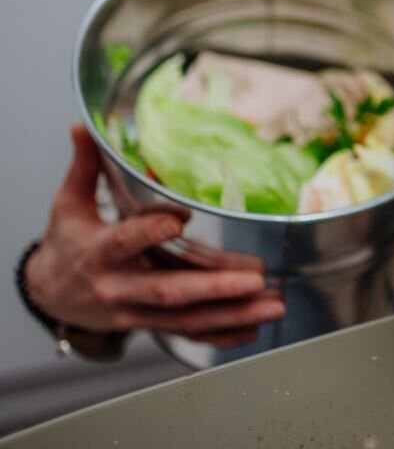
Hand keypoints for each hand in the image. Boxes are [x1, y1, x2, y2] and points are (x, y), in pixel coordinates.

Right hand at [24, 125, 283, 348]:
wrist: (50, 295)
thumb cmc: (69, 244)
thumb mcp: (68, 204)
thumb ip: (84, 166)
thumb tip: (84, 127)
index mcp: (98, 253)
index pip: (123, 242)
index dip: (147, 233)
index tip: (178, 220)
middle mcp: (119, 287)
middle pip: (168, 291)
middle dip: (214, 287)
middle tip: (254, 279)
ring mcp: (136, 312)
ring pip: (187, 319)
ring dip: (234, 313)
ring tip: (273, 304)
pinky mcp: (150, 326)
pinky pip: (190, 334)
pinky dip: (223, 334)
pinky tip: (256, 327)